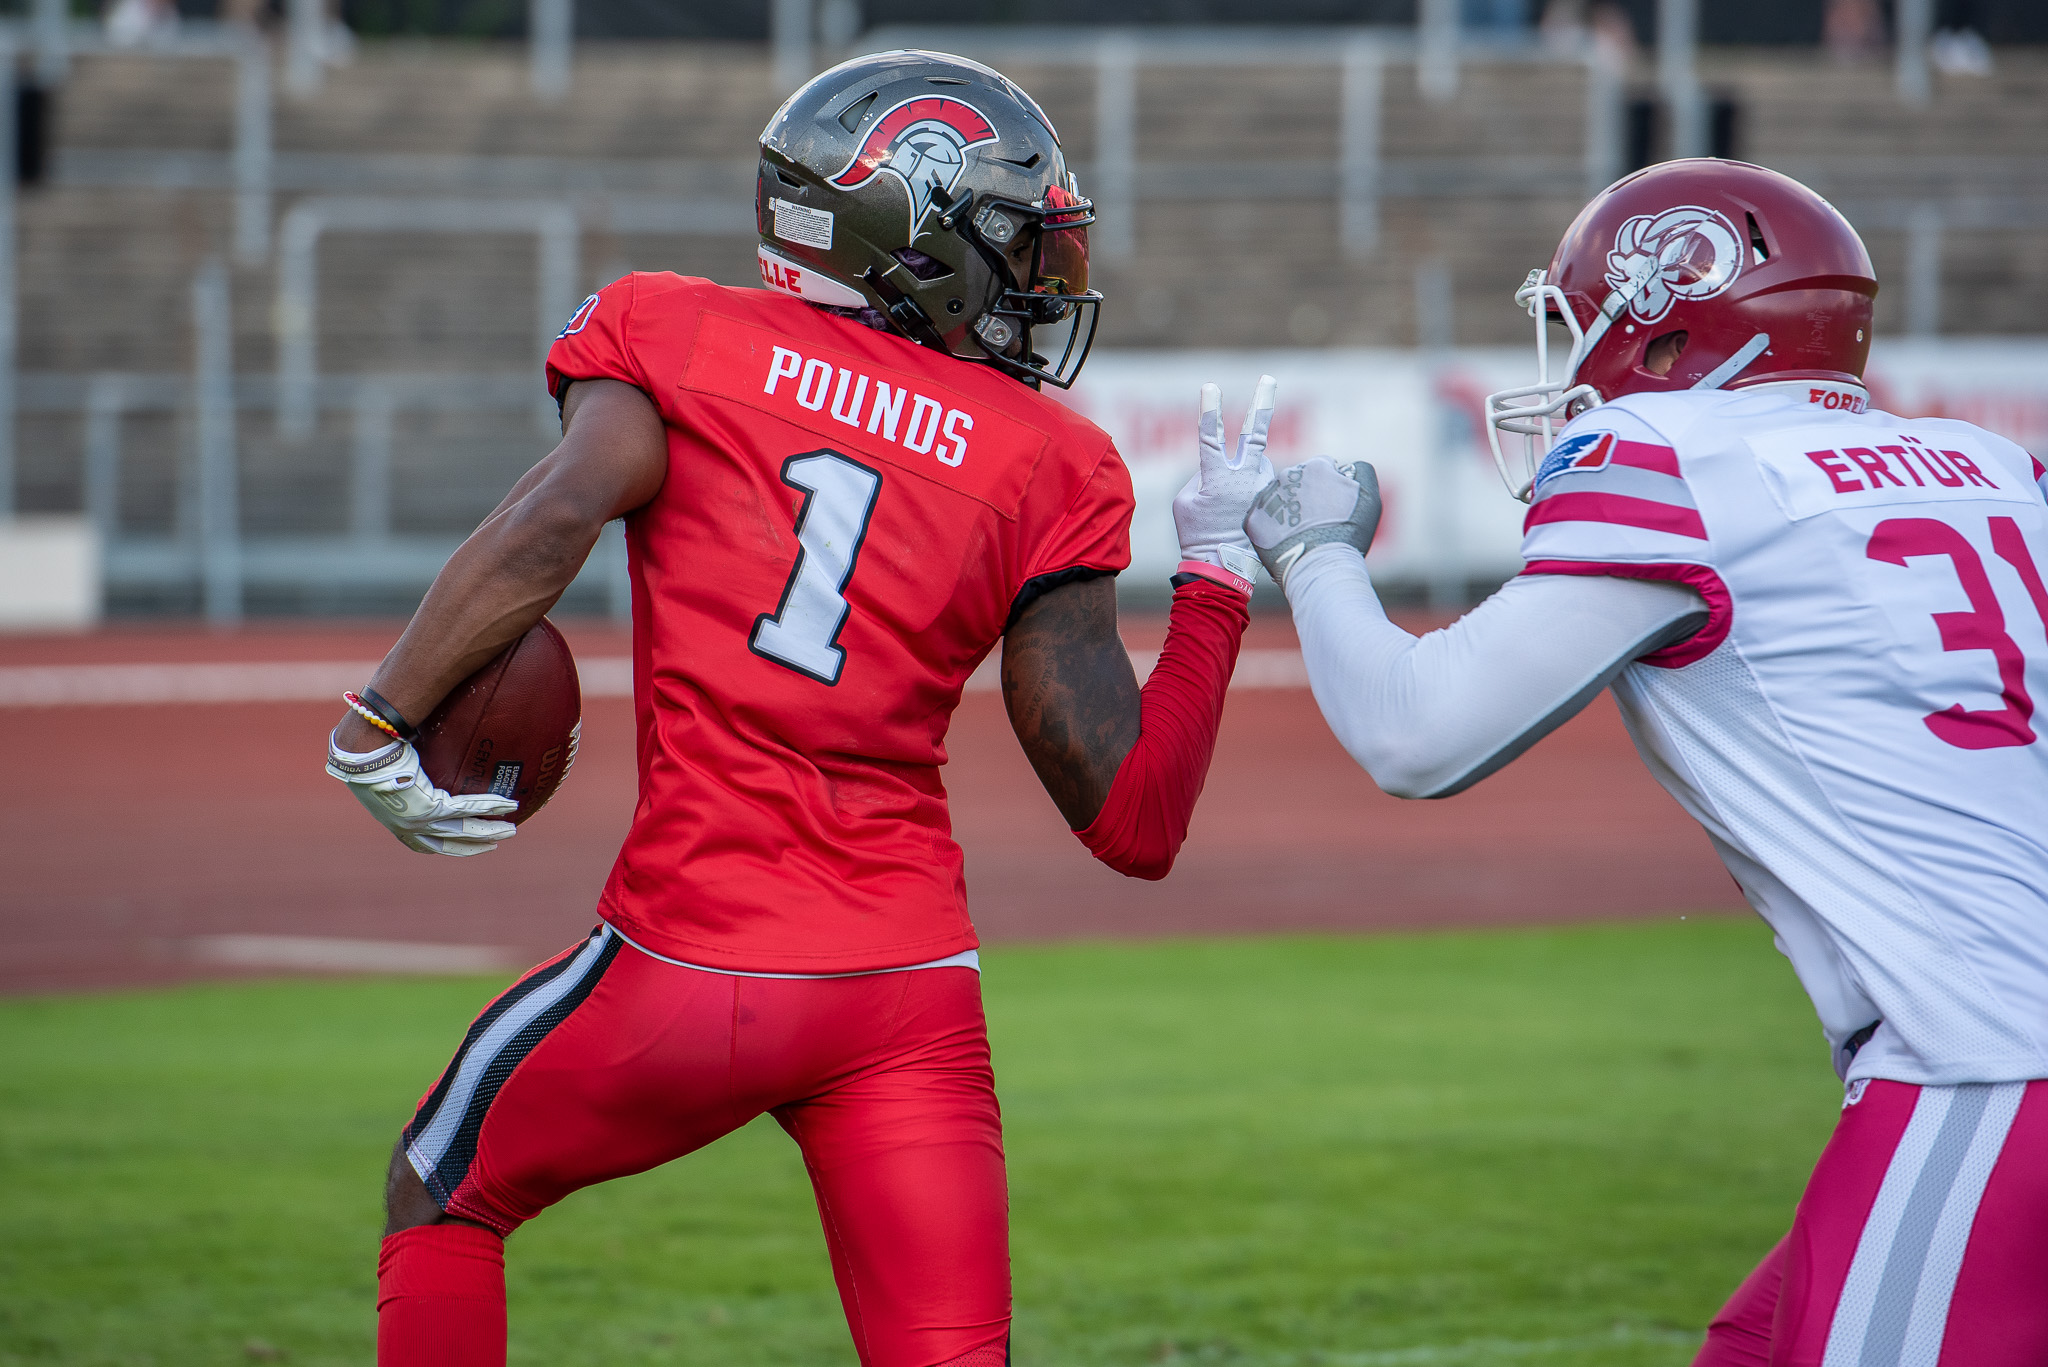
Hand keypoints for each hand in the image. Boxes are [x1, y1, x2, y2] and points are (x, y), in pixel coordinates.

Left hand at [326, 735, 518, 856]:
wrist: (363, 753)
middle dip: (477, 845)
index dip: (448, 847)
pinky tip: (507, 804)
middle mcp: (409, 829)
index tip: (466, 846)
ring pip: (464, 831)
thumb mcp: (391, 774)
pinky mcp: (430, 807)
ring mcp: (420, 821)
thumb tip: (422, 760)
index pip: (426, 845)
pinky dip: (489, 806)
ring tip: (511, 829)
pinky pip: (467, 808)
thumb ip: (408, 778)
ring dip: (490, 831)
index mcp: (397, 826)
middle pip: (451, 844)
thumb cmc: (372, 756)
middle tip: (497, 842)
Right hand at [1171, 375, 1277, 588]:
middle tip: (1269, 378)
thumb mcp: (1184, 503)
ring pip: (1253, 465)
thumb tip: (1222, 469)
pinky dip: (1252, 489)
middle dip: (1262, 404)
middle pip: (1254, 435)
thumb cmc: (1198, 535)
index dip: (1209, 411)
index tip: (1210, 386)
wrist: (1223, 567)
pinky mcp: (1273, 498)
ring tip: (1233, 506)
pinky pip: (1261, 482)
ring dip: (1244, 475)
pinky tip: (1243, 510)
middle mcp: (1246, 480)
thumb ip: (1201, 477)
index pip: (1211, 437)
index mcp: (1219, 480)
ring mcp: (1263, 489)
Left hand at [1244, 456, 1382, 591]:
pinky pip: (1263, 518)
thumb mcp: (1369, 496)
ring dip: (1288, 510)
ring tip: (1301, 533)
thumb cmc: (1349, 534)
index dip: (1331, 486)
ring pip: (1279, 499)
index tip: (1333, 506)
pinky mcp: (1252, 520)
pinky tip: (1285, 540)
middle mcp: (1287, 476)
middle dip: (1307, 496)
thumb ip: (1361, 471)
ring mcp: (1267, 498)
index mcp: (1315, 466)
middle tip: (1317, 521)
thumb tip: (1347, 468)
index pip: (1323, 468)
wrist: (1321, 568)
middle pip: (1299, 481)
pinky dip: (1272, 527)